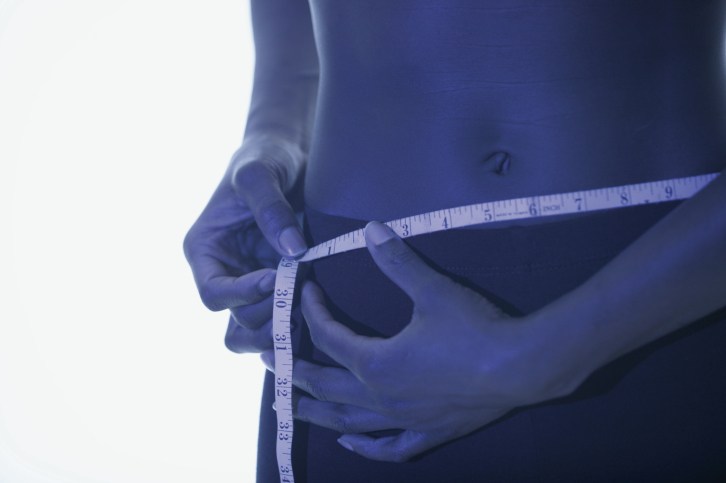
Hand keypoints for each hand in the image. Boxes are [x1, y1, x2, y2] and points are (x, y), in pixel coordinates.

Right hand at [184, 138, 307, 352]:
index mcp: (205, 251)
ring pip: (258, 332)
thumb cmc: (265, 157)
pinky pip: (283, 320)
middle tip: (302, 290)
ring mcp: (252, 283)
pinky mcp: (279, 286)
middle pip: (239, 321)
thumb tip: (291, 250)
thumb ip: (271, 208)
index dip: (243, 295)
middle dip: (271, 312)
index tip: (276, 277)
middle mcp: (225, 273)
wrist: (289, 156)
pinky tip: (319, 310)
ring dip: (284, 326)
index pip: (213, 294)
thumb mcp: (260, 173)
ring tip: (311, 303)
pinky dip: (299, 324)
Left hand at [264, 221, 580, 461]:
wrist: (521, 366)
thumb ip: (396, 259)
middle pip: (324, 385)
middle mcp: (381, 396)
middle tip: (267, 359)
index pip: (328, 337)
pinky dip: (366, 448)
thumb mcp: (431, 289)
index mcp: (375, 362)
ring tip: (288, 405)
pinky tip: (348, 443)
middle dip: (293, 369)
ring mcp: (403, 419)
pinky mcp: (429, 433)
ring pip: (347, 423)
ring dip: (315, 411)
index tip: (304, 295)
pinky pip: (390, 447)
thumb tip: (370, 227)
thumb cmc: (474, 327)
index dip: (311, 314)